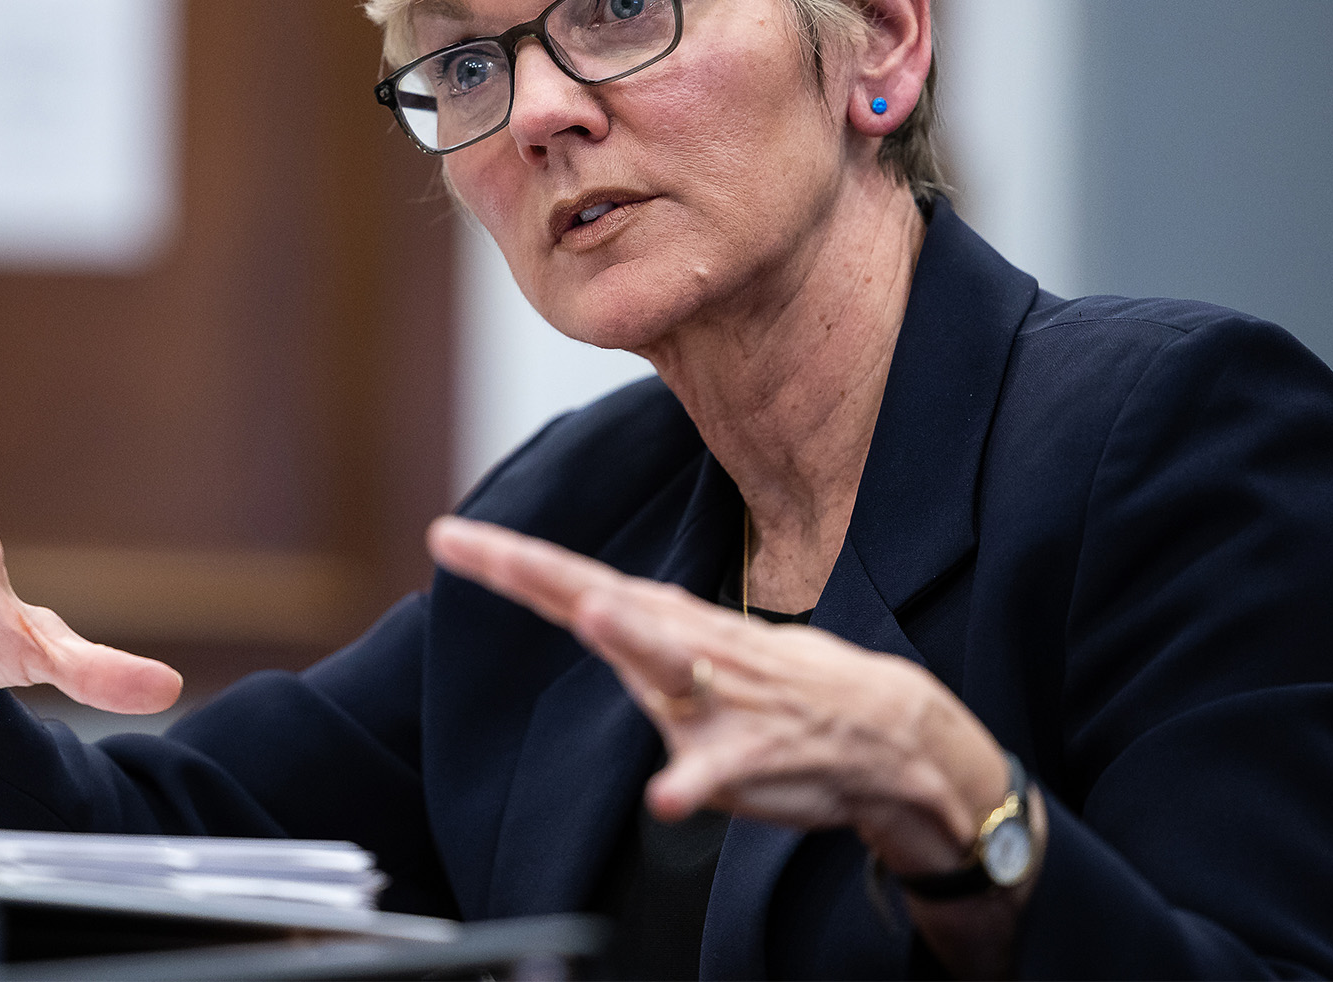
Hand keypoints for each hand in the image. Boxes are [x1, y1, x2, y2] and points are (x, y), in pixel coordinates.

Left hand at [426, 517, 1009, 873]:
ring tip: (595, 615)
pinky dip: (692, 785)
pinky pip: (718, 772)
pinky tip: (667, 798)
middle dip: (545, 574)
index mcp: (667, 625)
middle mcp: (686, 647)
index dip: (510, 561)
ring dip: (631, 637)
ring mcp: (721, 698)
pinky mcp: (755, 755)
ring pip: (668, 664)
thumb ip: (640, 632)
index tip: (446, 534)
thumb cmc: (785, 691)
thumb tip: (587, 601)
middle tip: (483, 547)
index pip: (574, 583)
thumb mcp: (701, 649)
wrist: (885, 733)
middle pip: (604, 601)